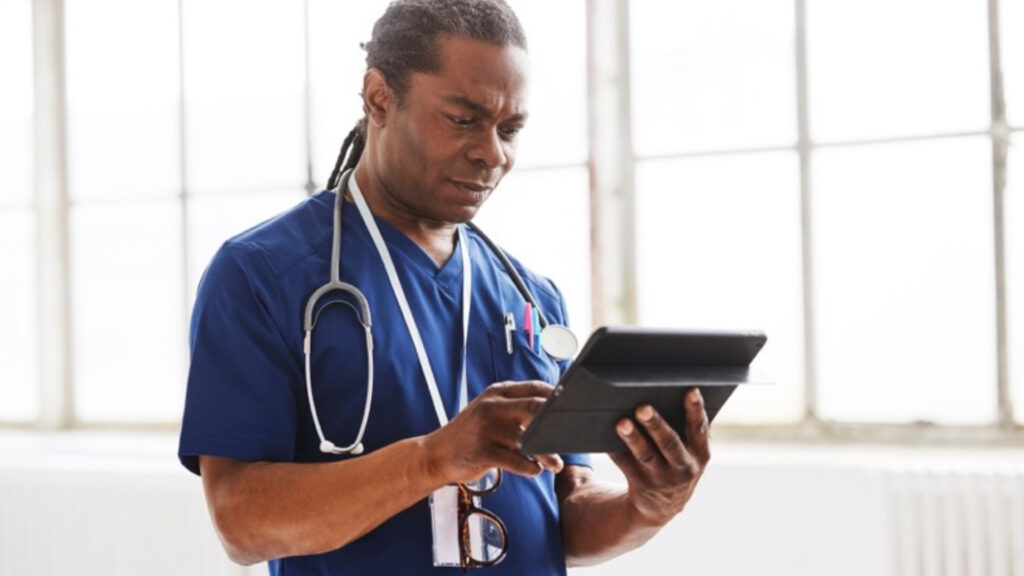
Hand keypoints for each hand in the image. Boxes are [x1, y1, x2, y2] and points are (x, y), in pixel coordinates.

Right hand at [422, 381, 563, 484]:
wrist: (436, 454)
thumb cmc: (471, 434)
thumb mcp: (490, 412)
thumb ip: (516, 408)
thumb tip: (554, 412)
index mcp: (497, 393)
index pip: (535, 388)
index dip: (557, 398)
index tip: (572, 410)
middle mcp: (492, 406)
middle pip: (534, 408)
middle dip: (555, 423)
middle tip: (569, 435)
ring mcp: (486, 428)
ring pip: (527, 439)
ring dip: (546, 453)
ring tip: (556, 463)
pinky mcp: (482, 451)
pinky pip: (515, 460)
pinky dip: (529, 467)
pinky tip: (535, 470)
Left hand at [609, 388, 710, 526]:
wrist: (664, 505)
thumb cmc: (676, 460)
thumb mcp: (691, 450)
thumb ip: (687, 428)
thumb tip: (666, 394)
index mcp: (700, 453)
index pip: (699, 428)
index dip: (696, 410)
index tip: (690, 390)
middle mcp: (684, 467)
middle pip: (669, 443)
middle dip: (656, 425)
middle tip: (643, 408)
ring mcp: (661, 478)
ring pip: (645, 456)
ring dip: (633, 438)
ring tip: (622, 422)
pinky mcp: (640, 484)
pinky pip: (625, 464)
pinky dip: (615, 450)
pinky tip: (605, 436)